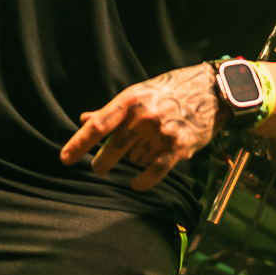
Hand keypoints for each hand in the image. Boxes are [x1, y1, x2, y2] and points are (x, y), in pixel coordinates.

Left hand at [61, 63, 218, 191]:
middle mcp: (143, 117)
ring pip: (134, 160)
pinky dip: (142, 181)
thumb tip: (84, 120)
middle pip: (112, 149)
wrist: (210, 91)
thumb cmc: (170, 91)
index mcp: (130, 101)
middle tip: (100, 166)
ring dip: (135, 159)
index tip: (65, 159)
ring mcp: (161, 133)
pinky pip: (153, 173)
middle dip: (103, 162)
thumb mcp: (138, 94)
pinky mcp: (178, 147)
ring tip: (148, 147)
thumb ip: (111, 111)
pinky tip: (136, 183)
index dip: (78, 144)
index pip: (98, 126)